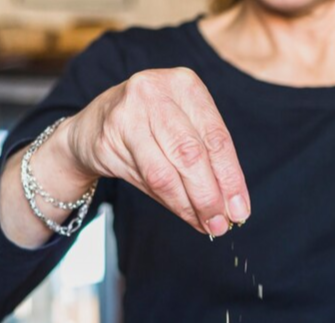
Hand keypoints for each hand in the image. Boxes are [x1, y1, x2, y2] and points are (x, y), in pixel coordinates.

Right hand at [61, 67, 249, 236]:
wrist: (93, 126)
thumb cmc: (150, 128)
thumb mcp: (184, 130)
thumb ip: (208, 162)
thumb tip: (233, 207)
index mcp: (185, 84)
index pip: (217, 137)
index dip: (231, 178)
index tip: (241, 210)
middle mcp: (156, 91)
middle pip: (192, 154)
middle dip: (211, 196)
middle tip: (222, 225)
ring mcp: (129, 112)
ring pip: (167, 172)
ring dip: (190, 205)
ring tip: (206, 225)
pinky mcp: (109, 136)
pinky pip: (145, 178)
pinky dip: (170, 202)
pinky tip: (184, 214)